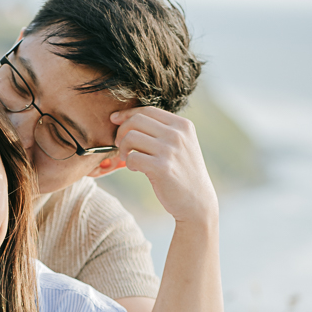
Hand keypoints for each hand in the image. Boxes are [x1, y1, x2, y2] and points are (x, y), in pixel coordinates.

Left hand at [110, 107, 217, 224]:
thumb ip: (161, 130)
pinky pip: (132, 158)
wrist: (197, 201)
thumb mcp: (180, 144)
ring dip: (123, 149)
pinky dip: (128, 164)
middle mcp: (177, 134)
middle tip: (120, 145)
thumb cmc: (182, 172)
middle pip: (135, 121)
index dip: (127, 114)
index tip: (115, 120)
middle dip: (121, 132)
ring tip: (128, 158)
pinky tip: (136, 169)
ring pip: (130, 137)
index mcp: (182, 125)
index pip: (147, 110)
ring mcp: (170, 150)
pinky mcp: (161, 168)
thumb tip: (126, 118)